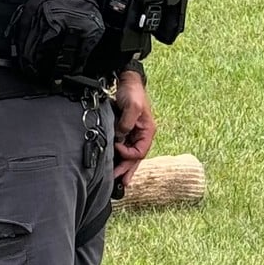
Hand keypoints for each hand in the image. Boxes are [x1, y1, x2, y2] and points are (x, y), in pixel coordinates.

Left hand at [113, 70, 156, 185]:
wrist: (128, 81)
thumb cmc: (133, 92)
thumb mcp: (132, 107)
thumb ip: (126, 124)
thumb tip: (120, 137)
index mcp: (148, 131)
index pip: (140, 151)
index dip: (128, 154)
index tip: (116, 148)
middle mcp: (142, 135)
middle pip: (136, 158)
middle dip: (128, 170)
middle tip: (121, 183)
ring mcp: (134, 134)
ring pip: (130, 156)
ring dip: (124, 167)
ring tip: (119, 181)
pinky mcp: (126, 131)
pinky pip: (124, 148)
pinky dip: (120, 157)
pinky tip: (115, 165)